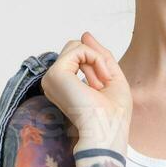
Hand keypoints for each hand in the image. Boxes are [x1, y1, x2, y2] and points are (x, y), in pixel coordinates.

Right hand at [40, 32, 131, 151]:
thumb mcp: (112, 78)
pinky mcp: (56, 74)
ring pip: (77, 46)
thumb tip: (85, 34)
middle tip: (104, 84)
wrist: (107, 132)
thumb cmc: (112, 115)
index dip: (97, 62)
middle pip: (76, 48)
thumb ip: (99, 55)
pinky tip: (100, 79)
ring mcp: (52, 78)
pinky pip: (78, 49)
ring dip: (97, 60)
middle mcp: (55, 82)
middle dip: (97, 59)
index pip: (78, 56)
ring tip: (102, 83)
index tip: (104, 82)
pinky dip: (95, 58)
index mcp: (65, 85)